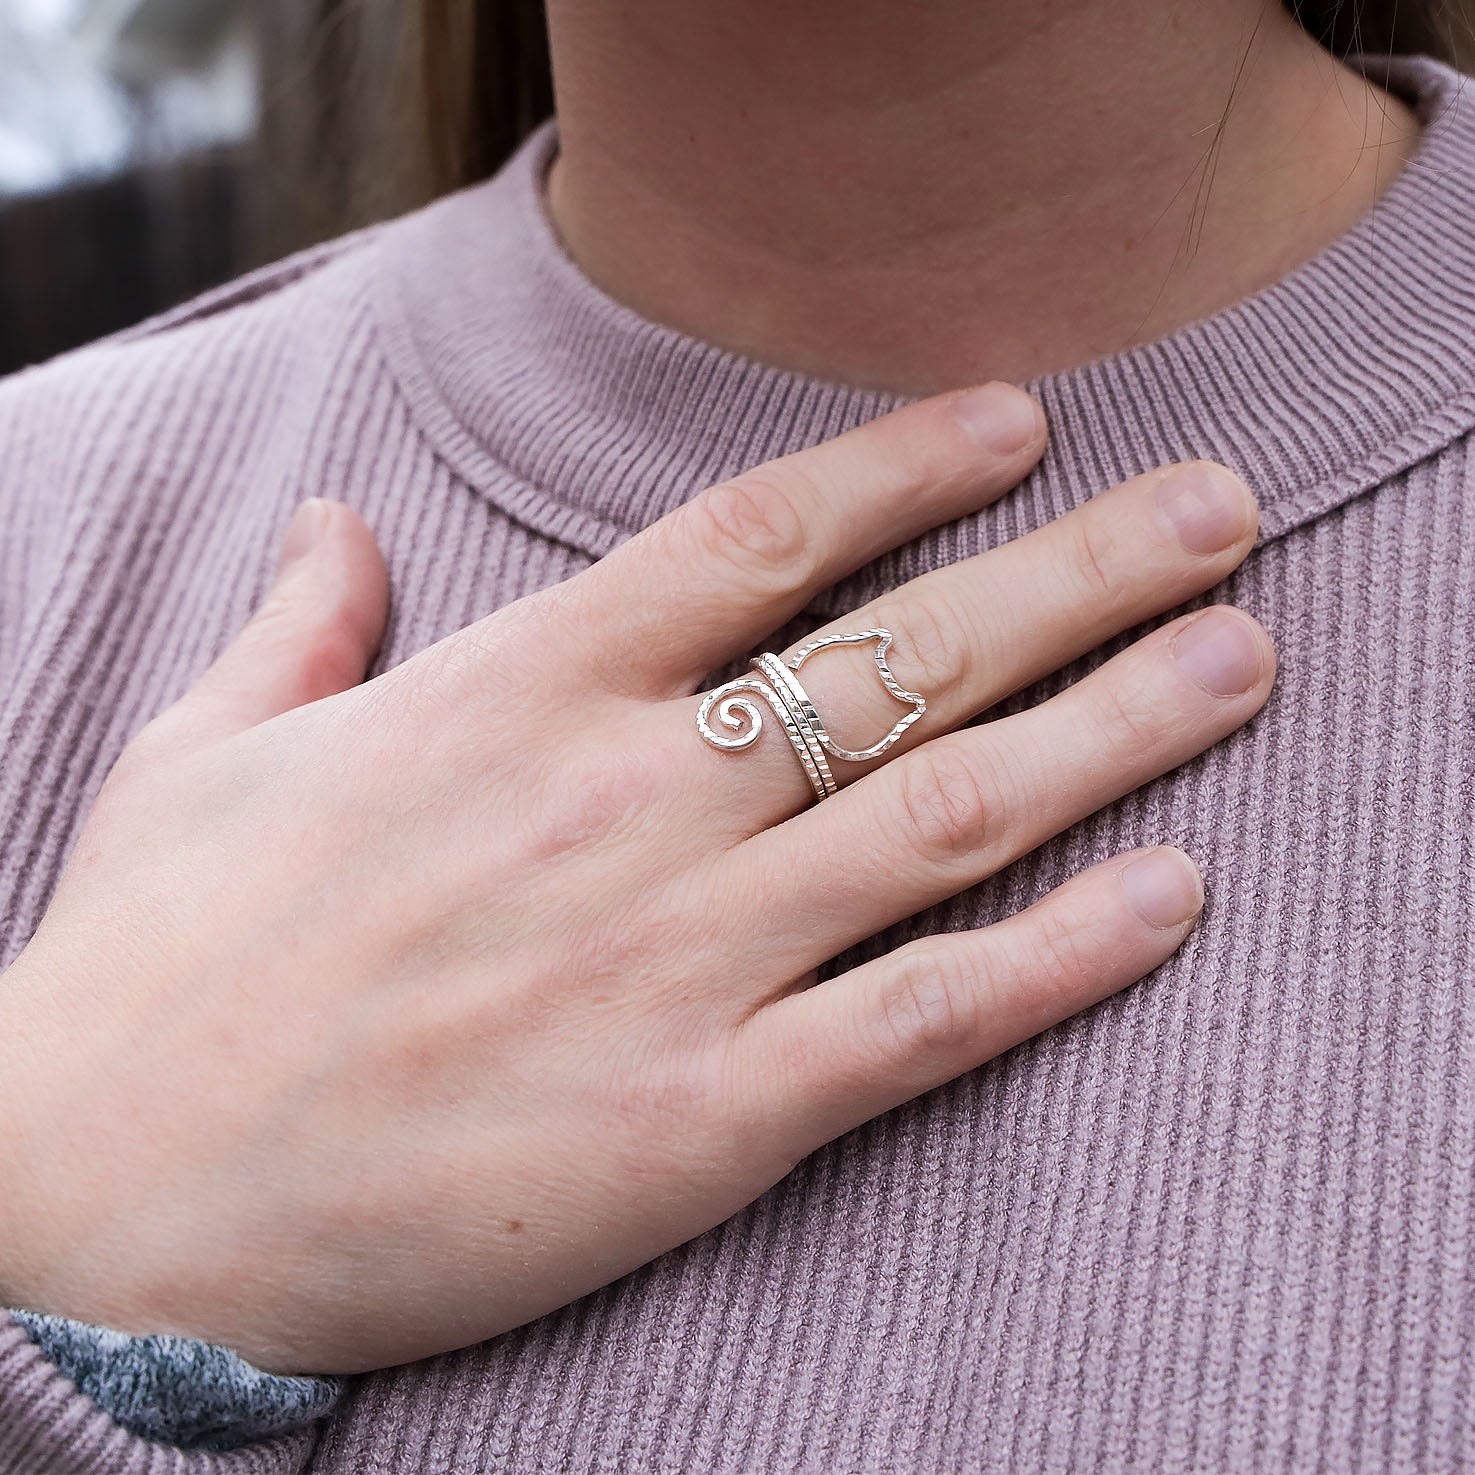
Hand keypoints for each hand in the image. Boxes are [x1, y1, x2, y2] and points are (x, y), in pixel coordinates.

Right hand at [0, 383, 1272, 1374]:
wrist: (107, 1202)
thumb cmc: (154, 972)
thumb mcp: (204, 757)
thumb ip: (299, 627)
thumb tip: (329, 527)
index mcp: (517, 698)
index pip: (760, 540)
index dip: (907, 467)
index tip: (1020, 422)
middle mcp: (626, 805)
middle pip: (903, 655)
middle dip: (1082, 574)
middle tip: (1221, 516)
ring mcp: (676, 961)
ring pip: (950, 816)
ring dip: (1117, 730)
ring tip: (1239, 662)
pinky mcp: (701, 1120)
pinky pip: (923, 1020)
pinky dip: (1062, 957)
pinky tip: (1173, 895)